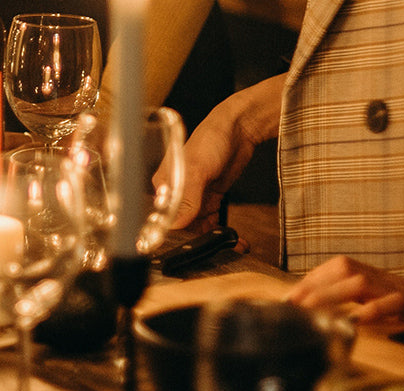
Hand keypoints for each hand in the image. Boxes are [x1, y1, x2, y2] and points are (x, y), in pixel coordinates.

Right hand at [172, 74, 284, 246]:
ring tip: (231, 247)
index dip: (177, 234)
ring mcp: (194, 197)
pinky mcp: (209, 199)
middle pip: (180, 226)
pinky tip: (233, 240)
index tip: (192, 247)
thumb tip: (175, 224)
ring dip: (211, 238)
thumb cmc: (211, 140)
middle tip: (215, 249)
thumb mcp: (196, 169)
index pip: (164, 218)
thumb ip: (187, 198)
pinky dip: (219, 231)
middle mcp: (176, 194)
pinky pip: (210, 221)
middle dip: (197, 239)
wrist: (239, 129)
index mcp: (164, 186)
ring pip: (197, 226)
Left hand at [285, 256, 403, 343]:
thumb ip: (352, 306)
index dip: (310, 280)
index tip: (286, 299)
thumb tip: (316, 316)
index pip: (335, 268)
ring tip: (313, 310)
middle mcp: (383, 280)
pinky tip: (358, 319)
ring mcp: (402, 291)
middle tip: (291, 306)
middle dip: (314, 286)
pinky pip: (398, 304)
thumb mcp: (378, 306)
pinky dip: (376, 310)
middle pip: (344, 271)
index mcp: (372, 278)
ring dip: (335, 295)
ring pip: (364, 283)